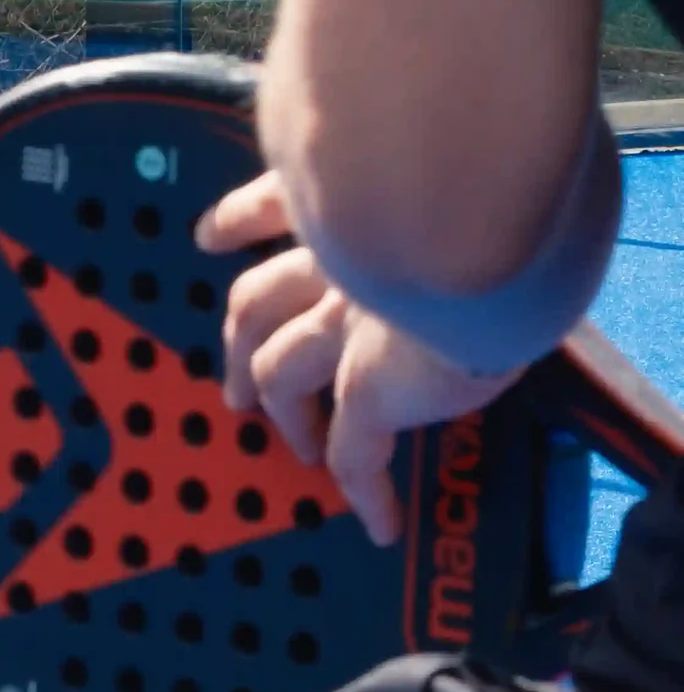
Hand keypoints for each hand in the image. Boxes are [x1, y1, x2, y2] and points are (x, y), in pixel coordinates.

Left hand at [197, 169, 516, 547]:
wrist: (479, 216)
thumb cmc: (481, 178)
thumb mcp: (452, 168)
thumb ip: (444, 182)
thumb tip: (482, 183)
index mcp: (350, 205)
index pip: (279, 209)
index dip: (238, 223)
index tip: (209, 238)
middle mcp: (336, 265)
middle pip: (258, 301)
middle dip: (238, 336)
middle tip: (233, 376)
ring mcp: (344, 329)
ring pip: (280, 372)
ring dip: (276, 406)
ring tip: (282, 436)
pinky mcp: (369, 388)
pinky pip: (357, 453)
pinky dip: (365, 492)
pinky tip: (378, 523)